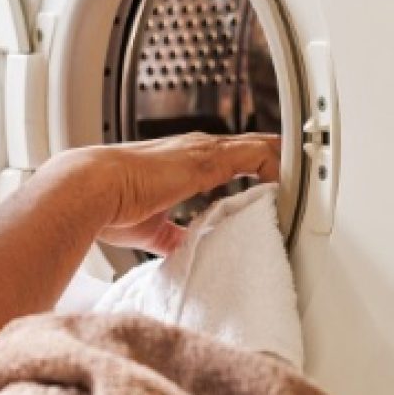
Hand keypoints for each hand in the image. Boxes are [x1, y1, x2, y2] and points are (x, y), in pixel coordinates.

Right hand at [57, 132, 280, 255]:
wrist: (91, 188)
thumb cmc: (109, 204)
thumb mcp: (151, 227)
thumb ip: (173, 234)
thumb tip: (184, 249)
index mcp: (178, 163)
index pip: (224, 157)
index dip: (250, 165)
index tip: (273, 180)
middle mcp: (192, 150)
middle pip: (247, 146)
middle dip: (272, 157)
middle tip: (299, 172)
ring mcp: (202, 151)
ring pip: (256, 145)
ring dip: (281, 158)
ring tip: (305, 173)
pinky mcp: (208, 159)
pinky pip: (258, 155)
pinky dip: (279, 165)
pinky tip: (292, 180)